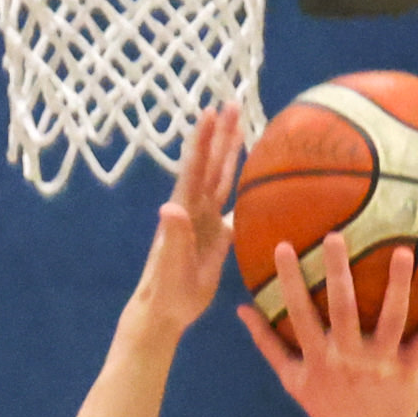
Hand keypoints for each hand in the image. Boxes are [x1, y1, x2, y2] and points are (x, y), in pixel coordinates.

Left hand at [133, 103, 241, 336]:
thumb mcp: (171, 265)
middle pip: (211, 165)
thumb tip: (171, 207)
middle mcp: (195, 210)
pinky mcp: (216, 240)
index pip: (195, 169)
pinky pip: (232, 209)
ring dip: (229, 154)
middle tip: (231, 103)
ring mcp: (206, 223)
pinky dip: (242, 192)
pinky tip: (254, 181)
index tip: (210, 112)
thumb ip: (173, 237)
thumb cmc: (166, 292)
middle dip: (220, 135)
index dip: (203, 141)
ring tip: (240, 126)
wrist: (163, 313)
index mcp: (185, 211)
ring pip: (221, 180)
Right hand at [237, 231, 417, 416]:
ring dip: (398, 286)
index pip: (299, 315)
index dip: (290, 282)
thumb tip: (241, 309)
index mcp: (318, 361)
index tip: (282, 247)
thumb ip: (268, 344)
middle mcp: (348, 360)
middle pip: (343, 310)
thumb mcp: (293, 381)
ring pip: (391, 320)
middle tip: (335, 236)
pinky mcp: (408, 371)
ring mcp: (380, 365)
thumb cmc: (329, 407)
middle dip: (338, 273)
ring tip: (402, 251)